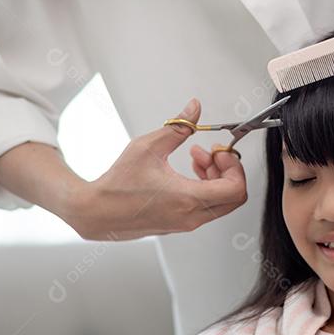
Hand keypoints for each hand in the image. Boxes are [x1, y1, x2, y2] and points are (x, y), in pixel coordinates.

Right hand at [67, 98, 246, 240]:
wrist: (97, 212)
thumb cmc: (117, 185)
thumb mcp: (149, 147)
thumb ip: (178, 127)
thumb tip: (194, 109)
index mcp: (188, 198)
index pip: (236, 189)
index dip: (234, 167)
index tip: (219, 152)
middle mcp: (190, 216)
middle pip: (233, 198)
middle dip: (226, 171)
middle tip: (209, 154)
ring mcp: (185, 224)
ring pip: (219, 203)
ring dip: (214, 178)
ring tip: (194, 159)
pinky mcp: (178, 225)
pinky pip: (204, 208)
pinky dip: (204, 189)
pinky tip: (185, 173)